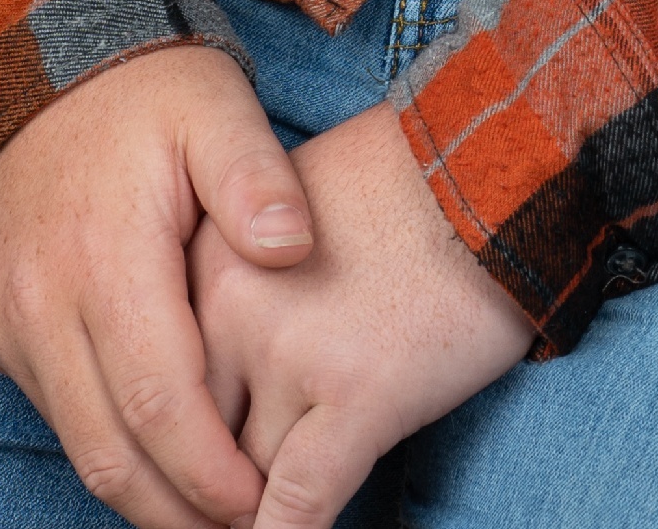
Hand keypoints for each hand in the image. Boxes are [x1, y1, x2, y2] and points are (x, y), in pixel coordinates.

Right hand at [0, 41, 317, 528]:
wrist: (36, 49)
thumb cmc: (144, 86)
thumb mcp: (216, 107)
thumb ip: (258, 179)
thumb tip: (294, 247)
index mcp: (104, 257)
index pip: (160, 404)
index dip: (210, 471)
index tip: (261, 506)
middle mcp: (38, 301)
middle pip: (108, 452)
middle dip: (175, 512)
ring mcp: (1, 318)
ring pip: (72, 439)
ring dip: (137, 484)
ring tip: (204, 506)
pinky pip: (45, 401)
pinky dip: (98, 432)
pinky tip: (152, 442)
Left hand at [191, 100, 533, 528]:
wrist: (493, 164)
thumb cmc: (401, 188)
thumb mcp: (285, 212)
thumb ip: (238, 285)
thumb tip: (217, 377)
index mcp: (204, 260)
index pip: (164, 383)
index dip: (177, 443)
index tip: (182, 479)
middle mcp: (228, 309)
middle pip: (194, 438)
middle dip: (209, 488)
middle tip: (223, 510)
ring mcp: (290, 355)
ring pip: (241, 481)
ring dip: (253, 509)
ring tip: (259, 521)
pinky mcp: (357, 396)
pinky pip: (298, 504)